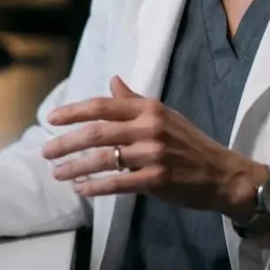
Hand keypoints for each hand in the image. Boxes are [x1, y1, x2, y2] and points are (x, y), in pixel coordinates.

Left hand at [41, 76, 265, 219]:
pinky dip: (95, 187)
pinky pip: (117, 183)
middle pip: (96, 132)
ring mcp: (153, 154)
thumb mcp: (164, 115)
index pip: (102, 106)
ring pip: (102, 159)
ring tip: (58, 173)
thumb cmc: (190, 143)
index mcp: (149, 108)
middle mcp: (149, 127)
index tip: (51, 119)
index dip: (73, 111)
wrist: (224, 174)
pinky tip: (81, 189)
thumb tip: (112, 80)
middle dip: (66, 142)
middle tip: (46, 152)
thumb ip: (134, 100)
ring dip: (75, 167)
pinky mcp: (157, 180)